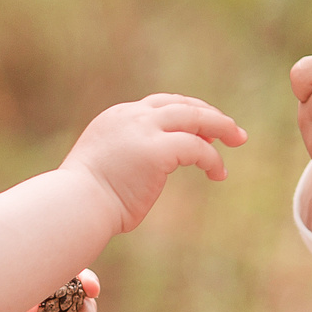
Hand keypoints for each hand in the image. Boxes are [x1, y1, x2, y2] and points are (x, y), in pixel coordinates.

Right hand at [60, 94, 247, 232]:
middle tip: (231, 130)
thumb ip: (125, 161)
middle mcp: (130, 116)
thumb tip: (139, 177)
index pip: (158, 106)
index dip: (184, 114)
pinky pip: (197, 147)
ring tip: (238, 139)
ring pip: (194, 116)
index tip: (202, 128)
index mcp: (116, 118)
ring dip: (220, 126)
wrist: (73, 207)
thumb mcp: (104, 169)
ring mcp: (143, 129)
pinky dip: (212, 158)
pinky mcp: (157, 149)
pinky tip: (218, 173)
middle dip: (208, 114)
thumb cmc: (84, 202)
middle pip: (179, 104)